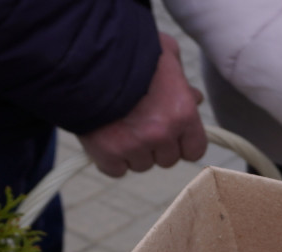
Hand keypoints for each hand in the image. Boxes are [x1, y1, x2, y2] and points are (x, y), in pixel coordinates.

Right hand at [77, 32, 207, 176]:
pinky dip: (109, 159)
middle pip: (166, 160)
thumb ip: (182, 79)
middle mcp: (162, 133)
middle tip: (139, 123)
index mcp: (183, 113)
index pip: (194, 150)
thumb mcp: (165, 54)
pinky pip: (115, 170)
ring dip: (132, 152)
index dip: (182, 143)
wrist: (86, 56)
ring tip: (119, 125)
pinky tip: (104, 138)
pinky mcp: (108, 153)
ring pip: (141, 165)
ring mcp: (135, 146)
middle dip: (155, 146)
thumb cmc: (129, 51)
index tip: (170, 135)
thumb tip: (195, 98)